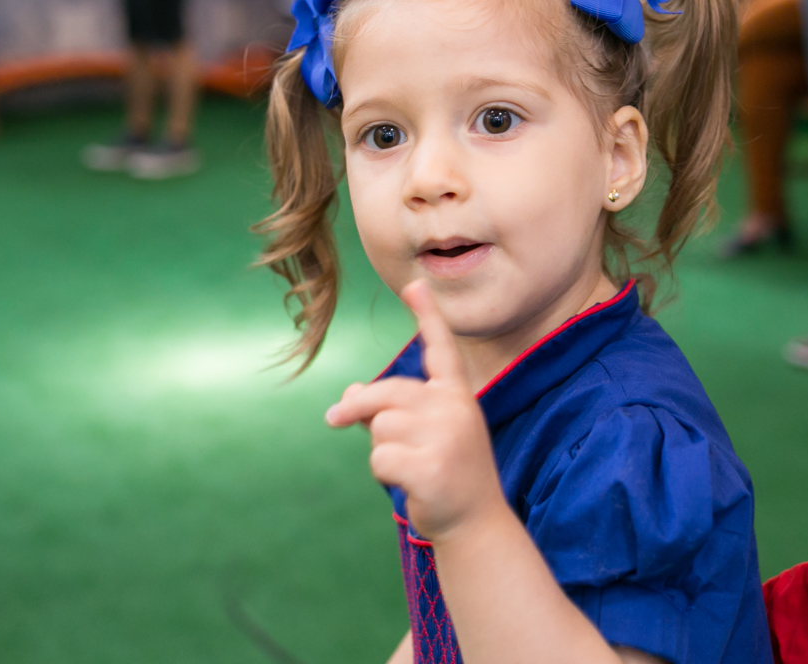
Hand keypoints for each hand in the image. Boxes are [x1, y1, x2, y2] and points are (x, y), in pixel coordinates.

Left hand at [326, 280, 505, 540]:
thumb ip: (392, 410)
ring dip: (381, 449)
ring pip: (379, 427)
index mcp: (458, 396)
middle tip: (333, 419)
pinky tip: (410, 484)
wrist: (474, 523)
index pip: (441, 350)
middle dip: (358, 408)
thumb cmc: (447, 473)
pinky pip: (380, 457)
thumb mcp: (425, 434)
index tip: (415, 284)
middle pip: (386, 392)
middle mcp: (456, 409)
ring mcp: (446, 437)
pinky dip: (384, 473)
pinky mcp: (431, 466)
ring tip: (410, 466)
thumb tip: (347, 395)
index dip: (427, 316)